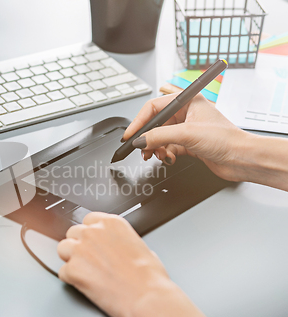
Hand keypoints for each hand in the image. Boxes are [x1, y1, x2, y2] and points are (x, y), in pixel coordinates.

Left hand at [57, 212, 218, 316]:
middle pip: (73, 233)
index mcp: (111, 223)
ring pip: (63, 249)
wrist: (147, 298)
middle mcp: (93, 232)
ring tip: (85, 272)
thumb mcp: (140, 246)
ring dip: (70, 259)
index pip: (88, 220)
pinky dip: (71, 279)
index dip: (90, 234)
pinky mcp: (73, 269)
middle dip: (79, 246)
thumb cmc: (149, 277)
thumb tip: (118, 246)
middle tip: (90, 261)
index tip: (93, 243)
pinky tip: (85, 284)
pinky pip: (63, 272)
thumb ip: (122, 240)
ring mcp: (80, 249)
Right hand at [123, 93, 250, 181]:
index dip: (139, 121)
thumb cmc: (226, 139)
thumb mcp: (187, 134)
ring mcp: (187, 129)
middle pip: (156, 123)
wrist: (243, 159)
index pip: (154, 107)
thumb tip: (139, 140)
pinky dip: (165, 153)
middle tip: (141, 148)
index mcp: (187, 100)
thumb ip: (159, 137)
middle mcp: (186, 113)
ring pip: (160, 137)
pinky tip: (169, 158)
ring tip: (157, 155)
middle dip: (148, 137)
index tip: (130, 134)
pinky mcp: (188, 143)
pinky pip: (168, 147)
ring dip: (156, 148)